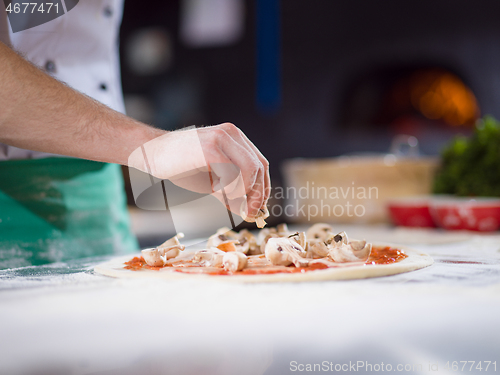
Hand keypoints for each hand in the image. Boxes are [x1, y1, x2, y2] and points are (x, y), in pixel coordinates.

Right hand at [129, 123, 269, 219]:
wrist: (150, 153)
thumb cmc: (180, 166)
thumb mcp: (213, 181)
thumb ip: (232, 193)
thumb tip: (250, 212)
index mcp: (235, 138)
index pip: (261, 164)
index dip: (263, 189)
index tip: (258, 208)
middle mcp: (232, 134)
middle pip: (259, 168)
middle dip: (256, 195)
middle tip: (248, 213)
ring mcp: (221, 138)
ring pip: (250, 170)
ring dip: (242, 192)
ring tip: (225, 198)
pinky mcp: (209, 148)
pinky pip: (232, 173)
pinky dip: (229, 188)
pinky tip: (215, 190)